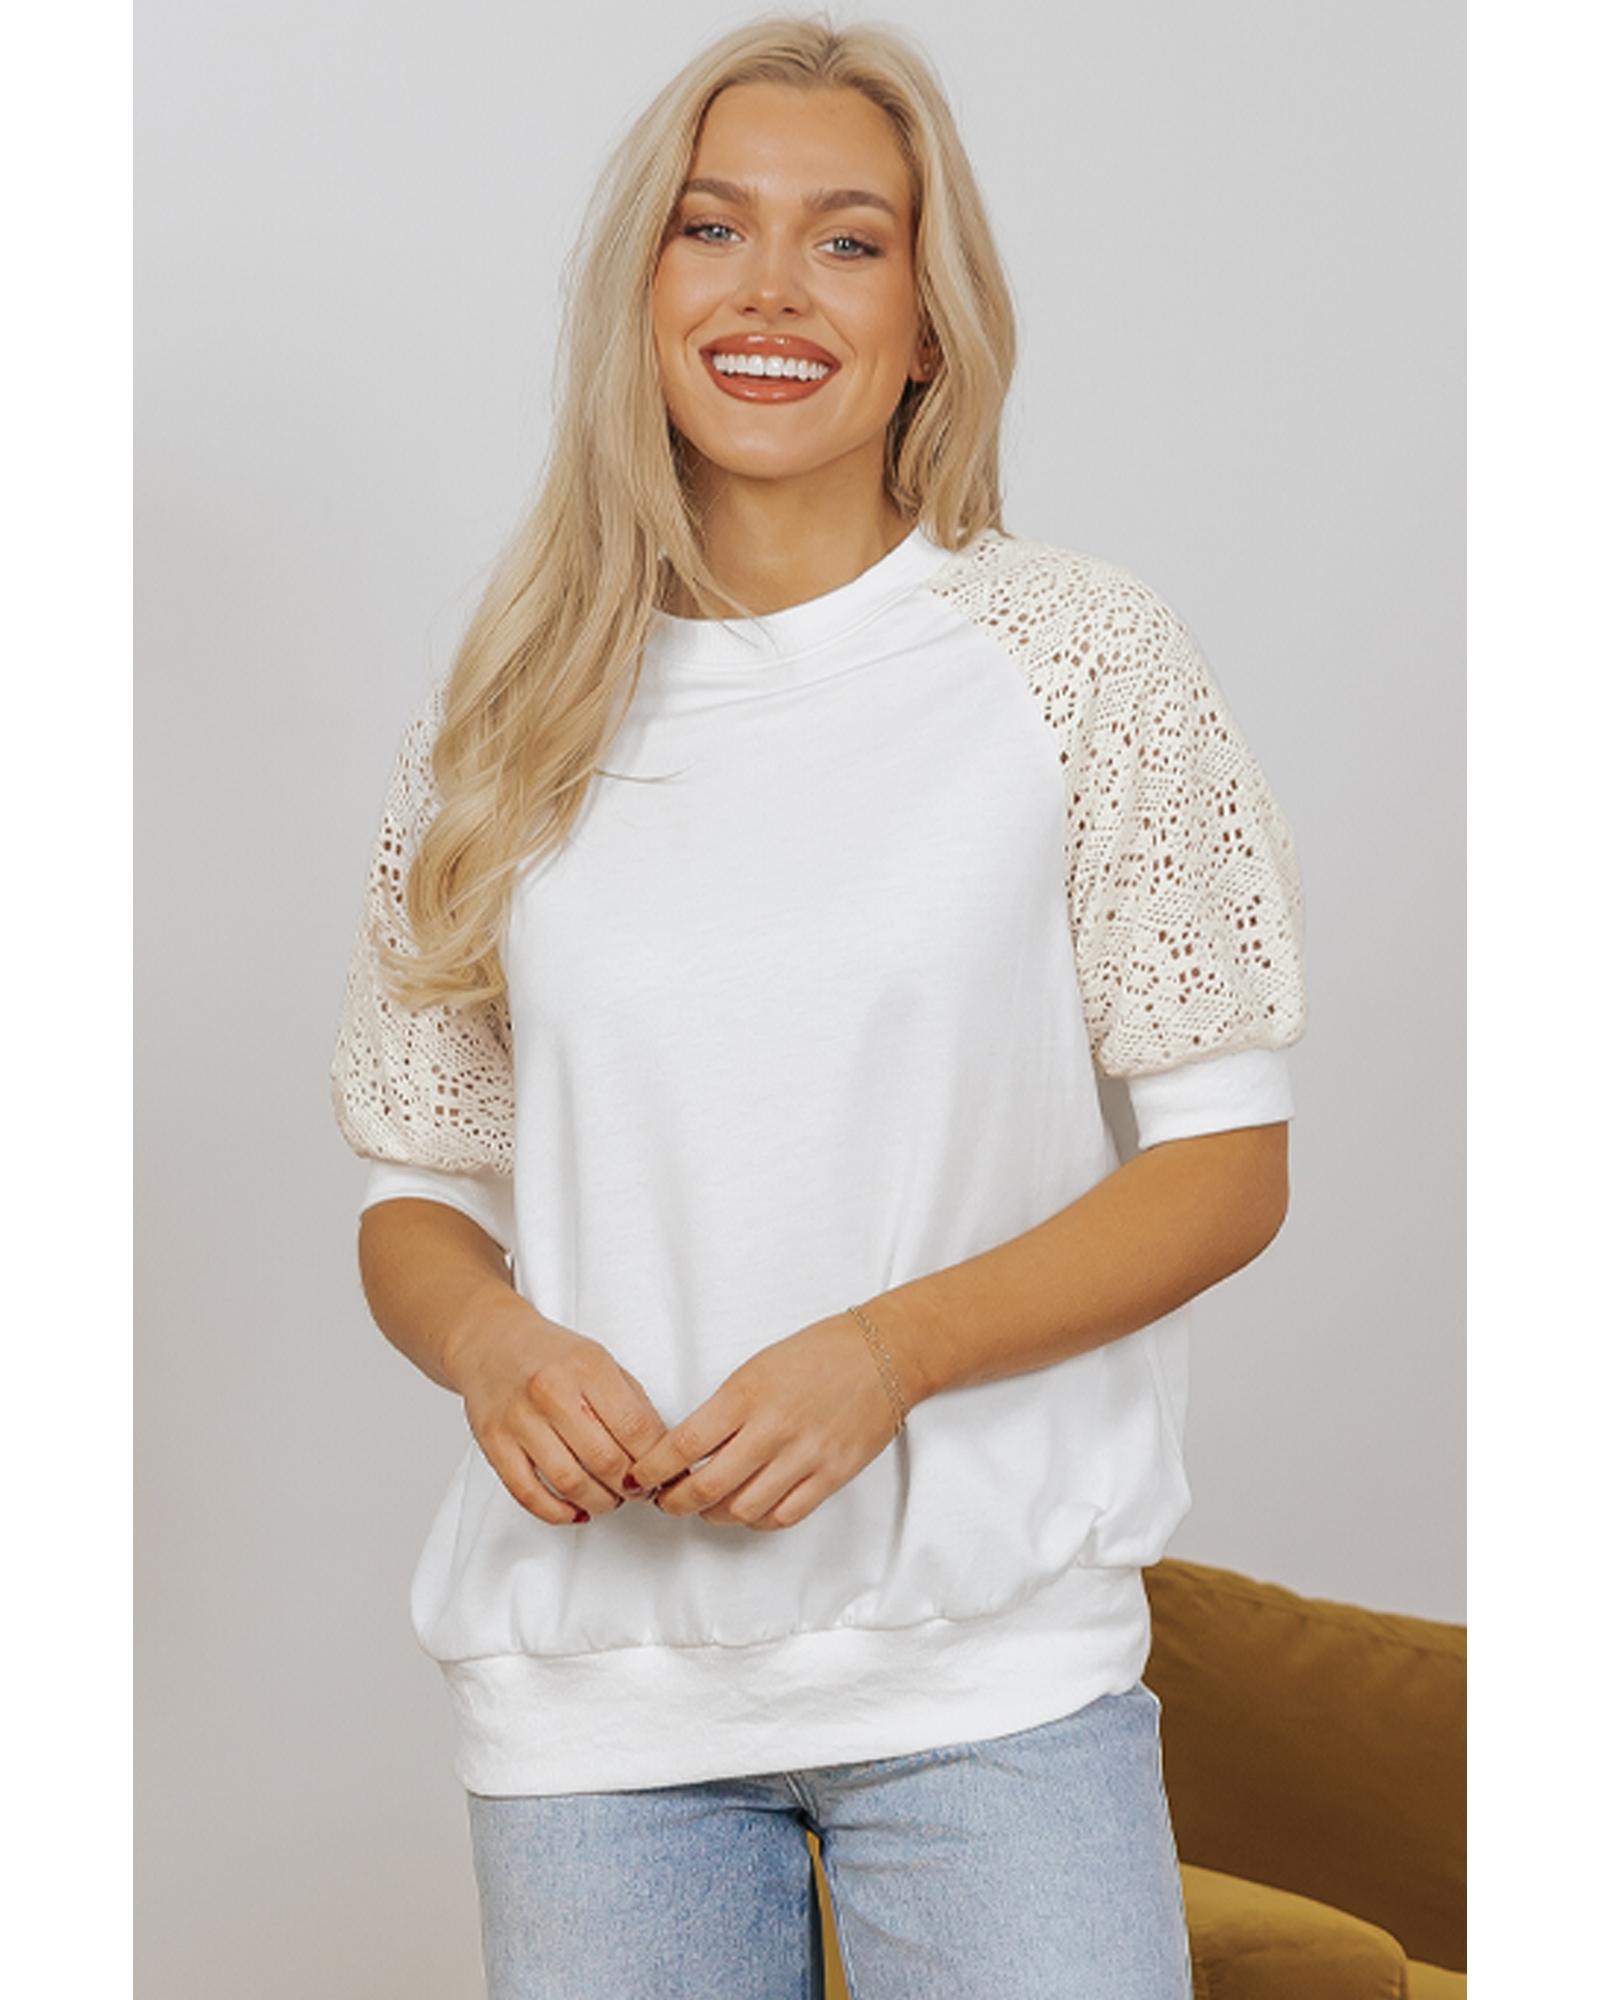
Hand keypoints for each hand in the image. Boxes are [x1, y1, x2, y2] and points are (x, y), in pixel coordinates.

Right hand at [451, 1297, 671, 1526]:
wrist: (490, 1341)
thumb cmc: (551, 1355)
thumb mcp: (601, 1362)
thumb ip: (632, 1403)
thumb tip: (661, 1451)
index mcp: (587, 1367)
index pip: (635, 1428)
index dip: (655, 1460)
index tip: (661, 1473)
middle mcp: (552, 1391)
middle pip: (606, 1460)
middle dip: (631, 1487)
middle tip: (638, 1491)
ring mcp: (520, 1419)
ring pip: (571, 1483)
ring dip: (600, 1503)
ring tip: (610, 1500)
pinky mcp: (494, 1443)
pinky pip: (528, 1494)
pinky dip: (558, 1513)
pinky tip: (575, 1510)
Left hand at [624, 1313, 905, 1530]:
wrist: (883, 1354)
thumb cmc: (816, 1354)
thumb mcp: (756, 1369)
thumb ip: (723, 1410)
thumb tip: (687, 1451)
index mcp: (746, 1395)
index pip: (682, 1446)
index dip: (651, 1471)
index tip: (638, 1478)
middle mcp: (772, 1430)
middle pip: (706, 1488)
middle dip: (674, 1502)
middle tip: (664, 1501)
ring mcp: (804, 1457)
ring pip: (742, 1510)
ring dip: (714, 1514)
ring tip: (705, 1506)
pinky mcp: (831, 1476)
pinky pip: (783, 1515)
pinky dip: (756, 1519)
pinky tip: (747, 1508)